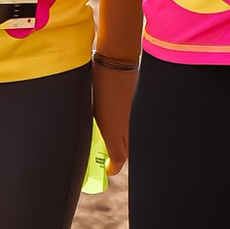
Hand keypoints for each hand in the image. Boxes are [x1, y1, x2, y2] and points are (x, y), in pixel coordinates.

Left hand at [91, 57, 133, 176]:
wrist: (117, 59)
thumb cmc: (99, 81)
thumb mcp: (91, 106)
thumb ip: (94, 122)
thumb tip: (90, 133)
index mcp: (113, 130)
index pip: (119, 158)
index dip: (114, 167)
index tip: (108, 169)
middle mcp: (127, 126)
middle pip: (127, 151)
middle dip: (118, 157)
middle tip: (109, 156)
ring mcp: (135, 116)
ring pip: (132, 137)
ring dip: (123, 140)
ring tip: (112, 136)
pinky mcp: (139, 106)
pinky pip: (135, 123)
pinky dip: (128, 126)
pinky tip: (118, 117)